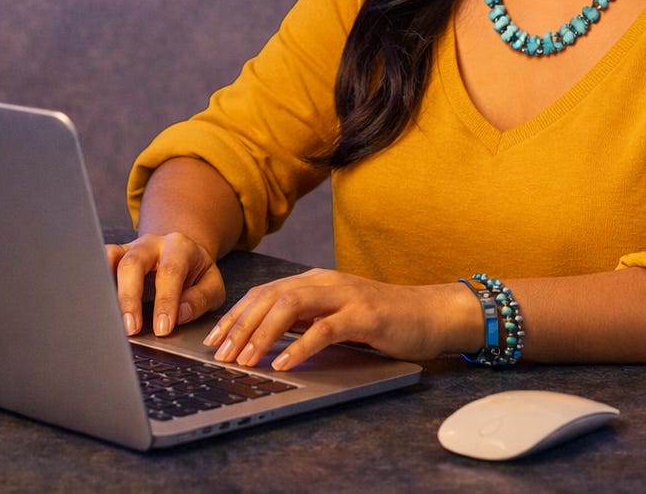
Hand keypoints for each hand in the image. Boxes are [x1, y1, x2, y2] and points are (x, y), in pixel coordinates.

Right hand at [107, 232, 226, 337]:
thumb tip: (180, 313)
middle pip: (134, 263)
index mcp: (180, 248)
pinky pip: (100, 262)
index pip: (170, 272)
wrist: (184, 255)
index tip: (162, 329)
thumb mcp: (212, 285)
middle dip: (130, 297)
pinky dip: (96, 279)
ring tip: (108, 317)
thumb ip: (201, 299)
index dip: (165, 302)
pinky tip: (96, 302)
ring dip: (108, 289)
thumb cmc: (197, 274)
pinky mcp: (115, 256)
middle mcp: (152, 244)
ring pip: (111, 260)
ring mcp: (130, 248)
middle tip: (131, 328)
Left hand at [203, 268, 459, 370]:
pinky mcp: (364, 315)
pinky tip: (285, 363)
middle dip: (240, 326)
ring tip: (246, 360)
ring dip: (263, 334)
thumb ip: (305, 320)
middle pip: (270, 297)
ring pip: (291, 306)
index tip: (214, 340)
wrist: (431, 313)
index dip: (235, 315)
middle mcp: (325, 283)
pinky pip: (325, 328)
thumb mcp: (335, 315)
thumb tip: (265, 339)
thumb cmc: (383, 320)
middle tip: (221, 354)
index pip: (264, 293)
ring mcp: (345, 296)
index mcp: (314, 281)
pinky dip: (301, 346)